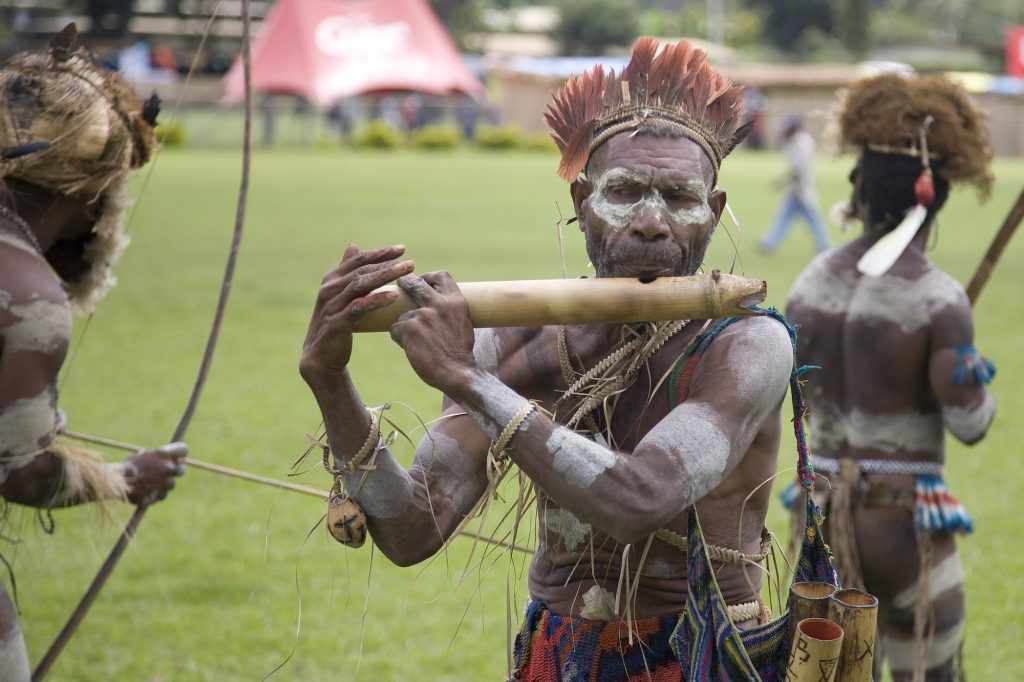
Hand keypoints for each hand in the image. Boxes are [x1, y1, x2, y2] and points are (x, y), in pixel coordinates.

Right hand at [122, 442, 186, 506]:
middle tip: (164, 472)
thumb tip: (167, 459)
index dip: (180, 453)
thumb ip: (157, 458)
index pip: (183, 450)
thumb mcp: (142, 456)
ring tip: (149, 483)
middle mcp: (168, 467)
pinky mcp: (160, 495)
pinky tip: (146, 491)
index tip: (177, 456)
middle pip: (181, 470)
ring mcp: (166, 482)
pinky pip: (163, 494)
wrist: (117, 483)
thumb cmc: (127, 467)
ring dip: (164, 483)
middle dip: (174, 471)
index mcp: (164, 454)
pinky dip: (157, 493)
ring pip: (171, 484)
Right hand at [300, 244, 414, 382]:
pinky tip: (393, 296)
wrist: (321, 356)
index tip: (402, 249)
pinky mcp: (337, 321)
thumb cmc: (336, 323)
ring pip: (361, 284)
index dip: (380, 253)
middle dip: (387, 263)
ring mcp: (332, 304)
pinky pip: (359, 307)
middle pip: (362, 270)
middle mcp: (330, 288)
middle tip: (410, 262)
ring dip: (385, 276)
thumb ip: (347, 271)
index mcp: (332, 279)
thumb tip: (353, 245)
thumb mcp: (340, 295)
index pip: (359, 260)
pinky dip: (376, 300)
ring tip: (406, 273)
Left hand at [389, 271, 476, 392]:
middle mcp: (440, 304)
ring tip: (418, 343)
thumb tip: (435, 306)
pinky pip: (396, 329)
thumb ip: (449, 312)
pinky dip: (400, 339)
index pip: (442, 276)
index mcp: (456, 302)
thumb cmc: (460, 354)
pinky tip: (411, 349)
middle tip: (401, 285)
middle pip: (415, 283)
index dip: (429, 277)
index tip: (424, 282)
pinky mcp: (410, 328)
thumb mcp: (462, 324)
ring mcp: (423, 315)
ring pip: (404, 314)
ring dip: (406, 327)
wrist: (458, 373)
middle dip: (405, 282)